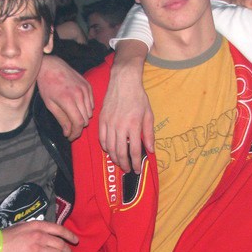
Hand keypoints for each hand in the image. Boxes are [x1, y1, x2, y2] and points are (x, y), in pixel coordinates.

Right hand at [0, 220, 77, 251]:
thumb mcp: (23, 225)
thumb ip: (36, 227)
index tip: (76, 241)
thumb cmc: (8, 236)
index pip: (60, 230)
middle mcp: (40, 236)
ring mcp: (37, 249)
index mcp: (38, 226)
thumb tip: (47, 229)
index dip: (70, 236)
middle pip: (61, 244)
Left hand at [37, 55, 93, 139]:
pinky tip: (77, 108)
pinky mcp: (88, 86)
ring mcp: (85, 89)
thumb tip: (68, 133)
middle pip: (86, 119)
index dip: (75, 133)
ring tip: (73, 118)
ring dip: (83, 118)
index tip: (70, 137)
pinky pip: (92, 103)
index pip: (79, 123)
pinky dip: (86, 109)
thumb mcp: (50, 104)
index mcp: (68, 100)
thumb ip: (61, 119)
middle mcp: (79, 95)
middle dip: (78, 127)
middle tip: (70, 130)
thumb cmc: (47, 85)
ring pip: (90, 112)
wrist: (51, 66)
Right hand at [100, 40, 153, 172]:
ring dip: (115, 158)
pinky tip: (110, 151)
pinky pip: (102, 139)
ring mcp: (109, 124)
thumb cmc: (138, 98)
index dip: (135, 163)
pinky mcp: (102, 120)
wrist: (123, 82)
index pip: (133, 151)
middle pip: (120, 152)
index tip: (137, 170)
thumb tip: (150, 150)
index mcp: (133, 125)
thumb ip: (149, 134)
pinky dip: (105, 148)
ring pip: (109, 148)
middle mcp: (120, 126)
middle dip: (124, 164)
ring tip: (120, 163)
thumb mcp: (148, 115)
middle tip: (129, 170)